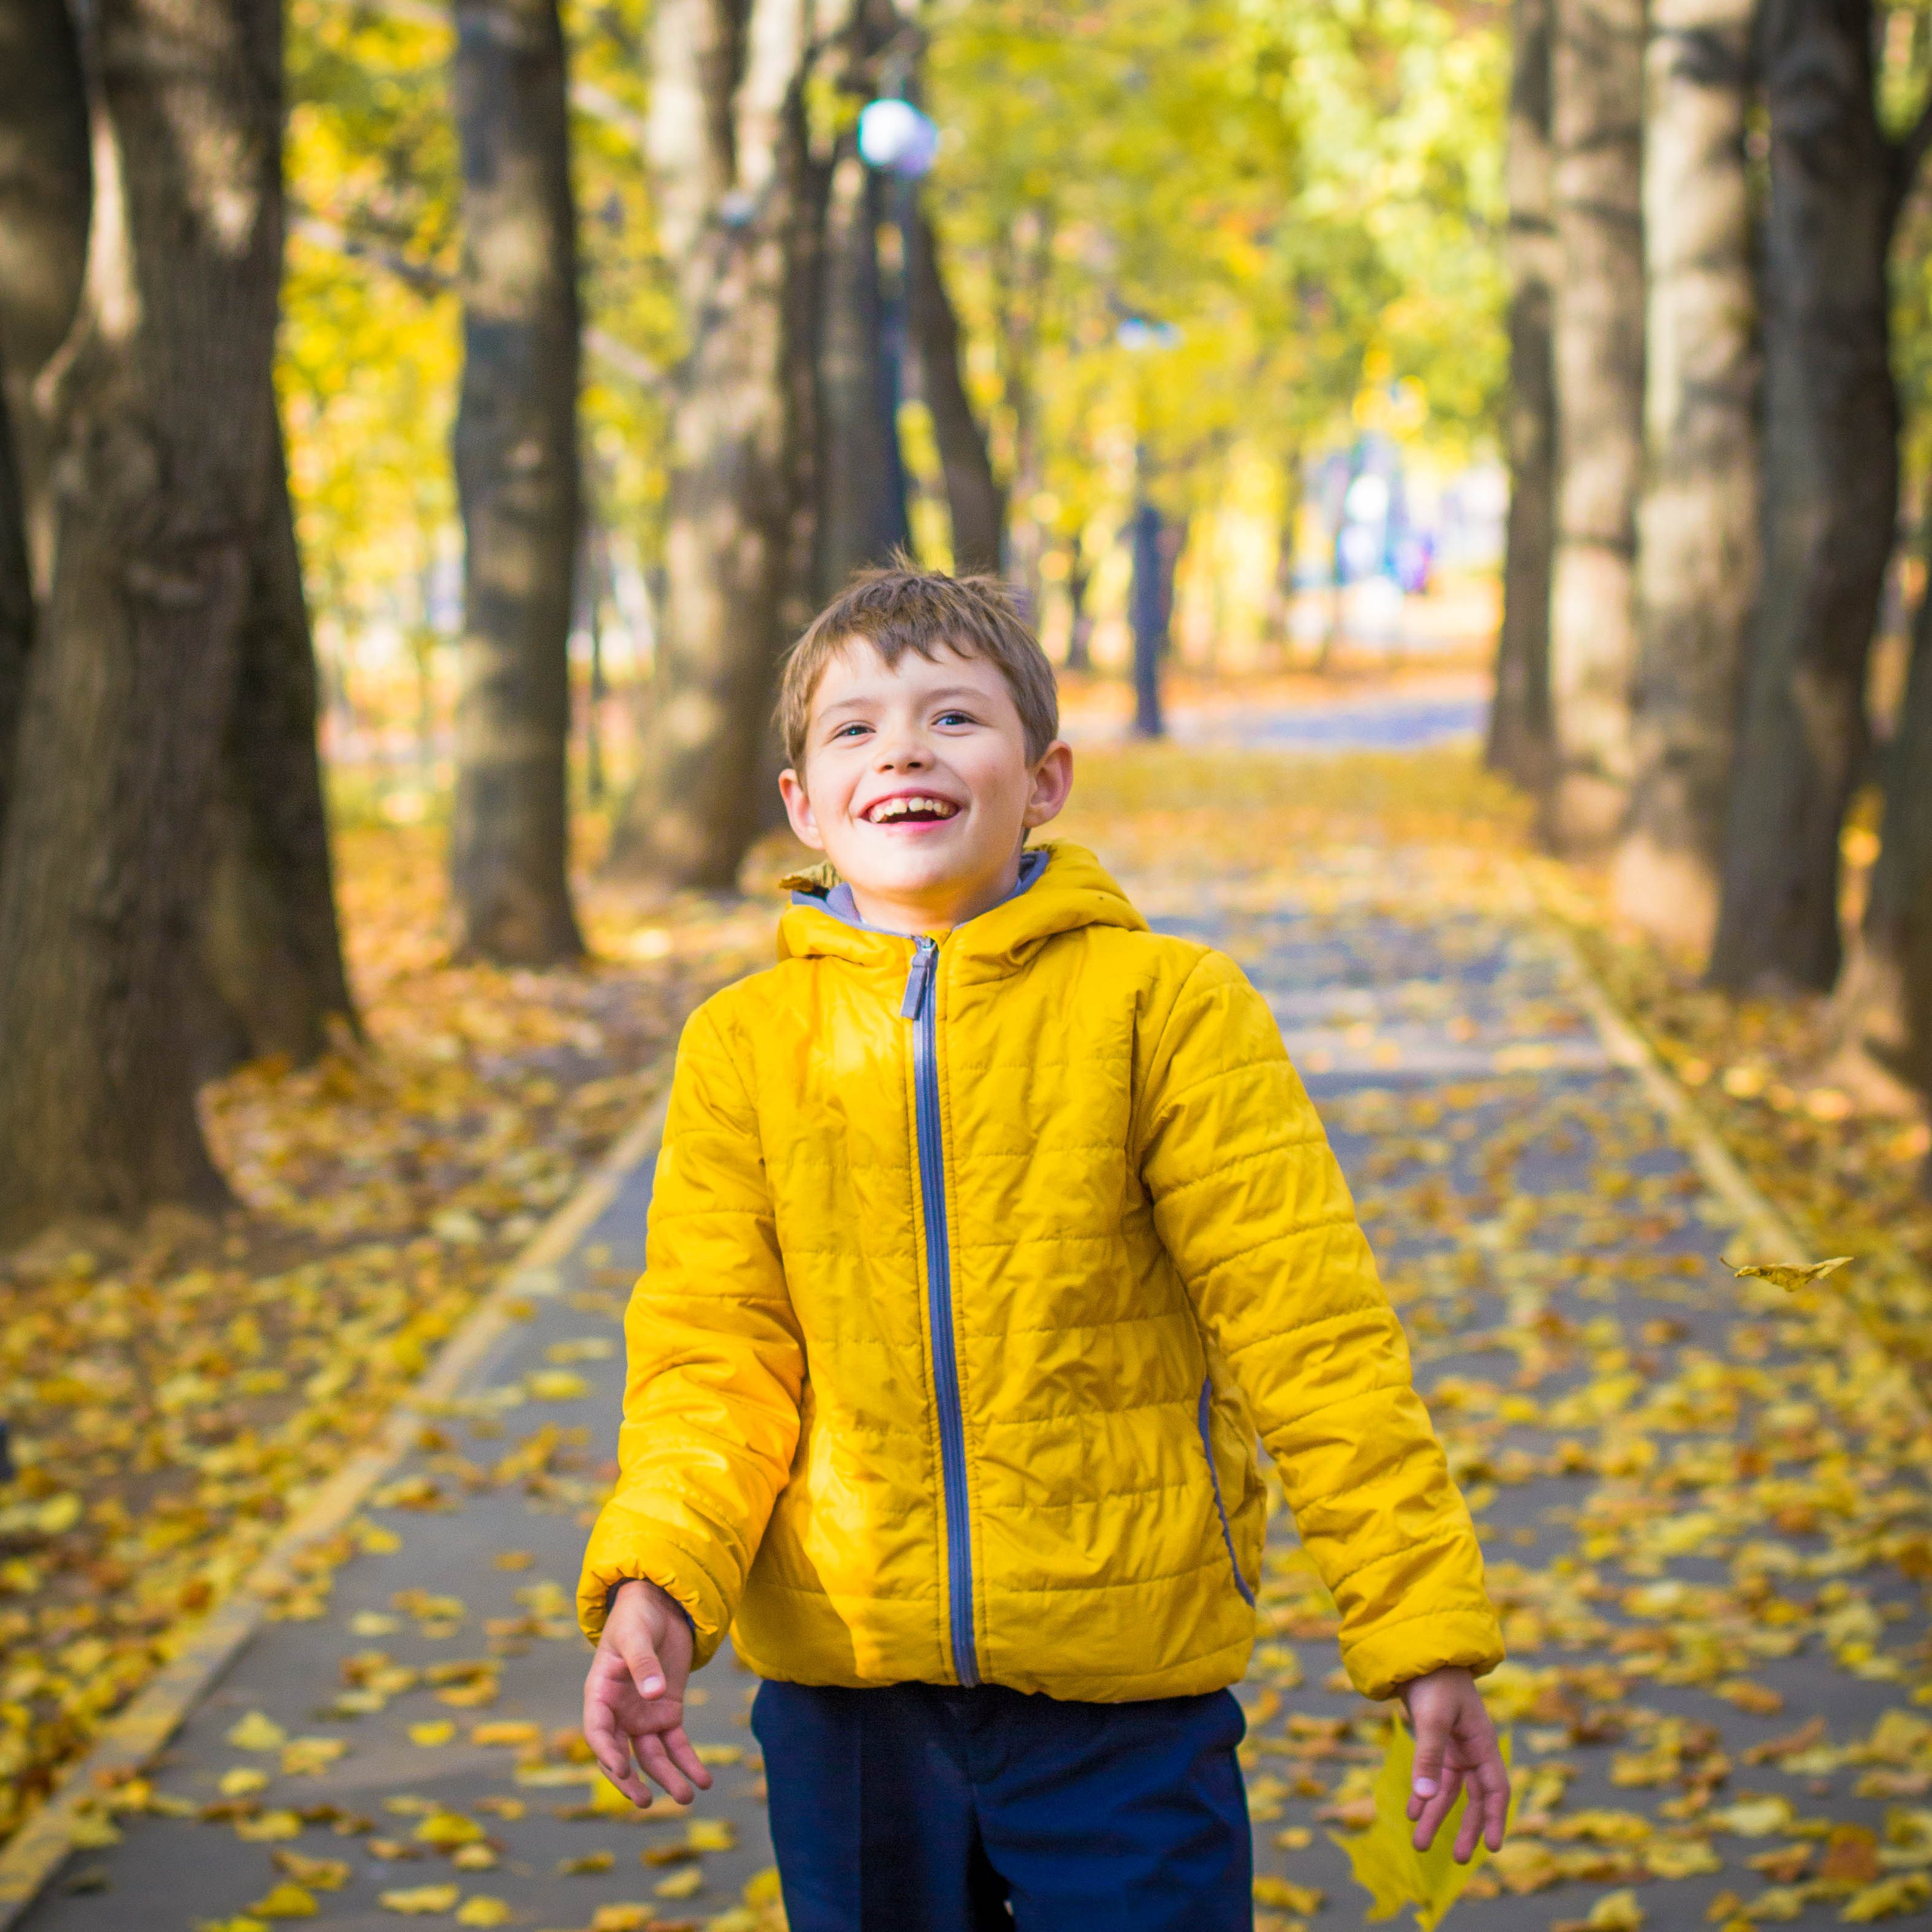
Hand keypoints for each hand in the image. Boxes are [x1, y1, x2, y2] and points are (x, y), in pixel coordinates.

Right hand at [582, 1579, 713, 1808]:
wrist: (659, 1603)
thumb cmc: (636, 1616)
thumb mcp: (636, 1635)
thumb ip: (643, 1663)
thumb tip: (655, 1694)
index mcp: (601, 1694)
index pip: (599, 1731)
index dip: (607, 1753)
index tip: (622, 1769)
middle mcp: (619, 1712)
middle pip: (621, 1754)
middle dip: (631, 1781)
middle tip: (644, 1802)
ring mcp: (643, 1716)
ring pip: (652, 1756)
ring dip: (667, 1778)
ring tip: (687, 1797)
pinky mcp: (667, 1712)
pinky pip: (677, 1743)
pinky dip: (688, 1762)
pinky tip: (704, 1779)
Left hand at [1398, 1666, 1508, 1860]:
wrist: (1418, 1652)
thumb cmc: (1434, 1681)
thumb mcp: (1432, 1719)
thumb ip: (1428, 1757)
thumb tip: (1425, 1797)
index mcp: (1483, 1743)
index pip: (1496, 1789)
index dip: (1495, 1817)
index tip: (1492, 1846)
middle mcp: (1472, 1749)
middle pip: (1473, 1797)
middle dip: (1465, 1827)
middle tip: (1459, 1860)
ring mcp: (1454, 1747)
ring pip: (1448, 1791)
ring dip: (1435, 1816)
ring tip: (1420, 1843)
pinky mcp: (1435, 1743)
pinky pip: (1432, 1777)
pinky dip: (1422, 1795)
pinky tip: (1412, 1812)